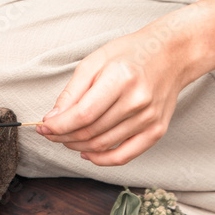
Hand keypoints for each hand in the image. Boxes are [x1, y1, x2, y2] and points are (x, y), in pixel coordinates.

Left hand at [37, 27, 189, 165]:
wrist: (171, 54)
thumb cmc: (130, 54)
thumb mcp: (94, 62)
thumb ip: (72, 92)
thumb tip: (52, 119)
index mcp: (121, 78)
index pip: (82, 114)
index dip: (58, 126)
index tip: (43, 127)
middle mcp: (138, 101)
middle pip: (91, 132)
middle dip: (63, 136)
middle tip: (50, 133)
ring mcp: (149, 118)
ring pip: (102, 146)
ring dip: (77, 146)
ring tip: (65, 138)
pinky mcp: (157, 131)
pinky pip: (124, 156)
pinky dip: (101, 160)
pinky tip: (86, 153)